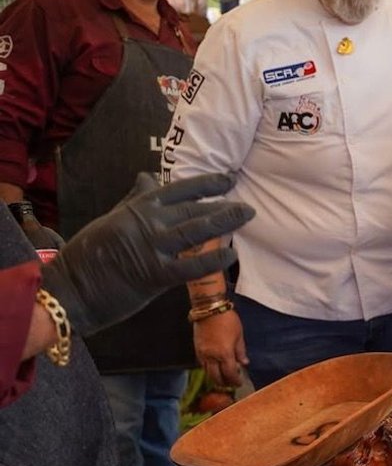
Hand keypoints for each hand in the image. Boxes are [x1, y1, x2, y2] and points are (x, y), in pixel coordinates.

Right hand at [40, 173, 253, 335]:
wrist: (70, 289)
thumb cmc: (90, 255)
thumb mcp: (111, 218)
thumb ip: (135, 199)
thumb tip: (148, 176)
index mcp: (137, 208)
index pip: (178, 189)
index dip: (206, 183)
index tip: (228, 180)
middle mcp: (147, 223)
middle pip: (193, 210)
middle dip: (223, 207)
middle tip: (247, 207)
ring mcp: (151, 248)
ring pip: (196, 231)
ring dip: (224, 223)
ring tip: (246, 217)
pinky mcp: (154, 275)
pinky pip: (191, 267)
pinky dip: (213, 260)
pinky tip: (231, 254)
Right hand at [195, 309, 246, 387]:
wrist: (209, 309)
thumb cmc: (228, 320)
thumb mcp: (239, 335)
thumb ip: (241, 351)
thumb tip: (244, 363)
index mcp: (225, 354)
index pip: (230, 373)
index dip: (235, 380)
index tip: (239, 383)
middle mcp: (212, 357)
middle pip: (216, 376)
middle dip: (224, 382)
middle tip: (231, 384)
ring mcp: (202, 354)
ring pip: (207, 372)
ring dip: (215, 377)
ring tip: (223, 378)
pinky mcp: (196, 349)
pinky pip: (202, 364)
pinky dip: (208, 369)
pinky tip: (214, 367)